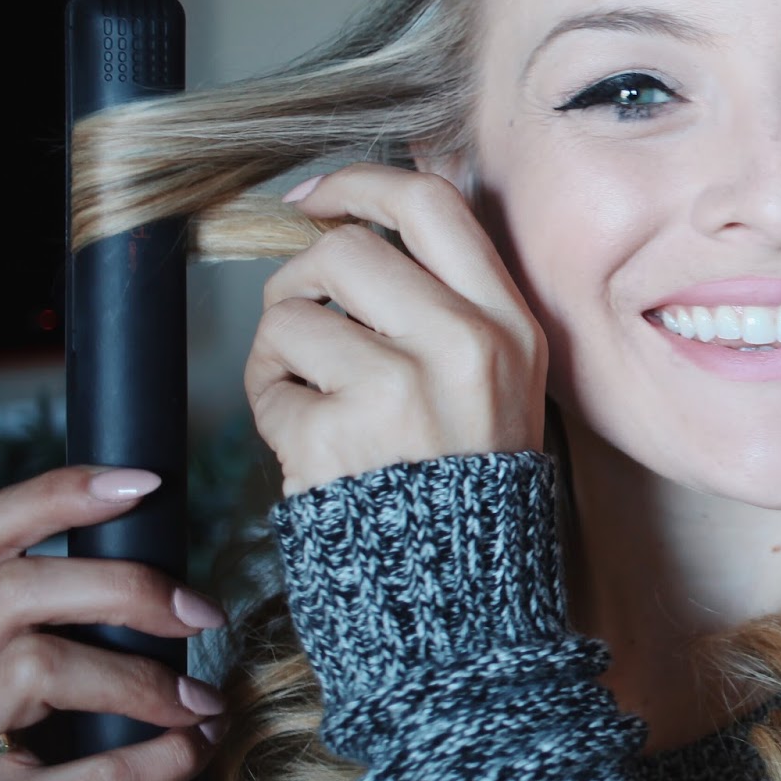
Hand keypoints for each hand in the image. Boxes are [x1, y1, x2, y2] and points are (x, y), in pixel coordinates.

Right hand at [0, 468, 226, 780]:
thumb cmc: (39, 743)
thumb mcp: (43, 665)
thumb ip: (80, 615)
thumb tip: (179, 573)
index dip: (62, 494)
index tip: (145, 483)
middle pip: (18, 591)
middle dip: (126, 590)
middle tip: (203, 612)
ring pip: (39, 669)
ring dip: (145, 680)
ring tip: (203, 701)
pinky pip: (87, 775)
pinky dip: (160, 759)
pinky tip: (196, 750)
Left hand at [245, 164, 547, 495]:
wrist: (461, 597)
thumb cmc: (467, 481)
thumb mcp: (500, 379)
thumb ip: (449, 305)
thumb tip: (349, 227)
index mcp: (507, 323)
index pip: (432, 204)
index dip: (363, 183)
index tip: (321, 198)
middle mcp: (462, 344)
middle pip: (346, 248)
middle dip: (302, 276)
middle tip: (303, 314)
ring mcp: (399, 387)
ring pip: (293, 313)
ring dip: (279, 350)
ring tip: (306, 392)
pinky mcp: (337, 434)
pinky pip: (272, 385)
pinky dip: (274, 408)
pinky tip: (307, 441)